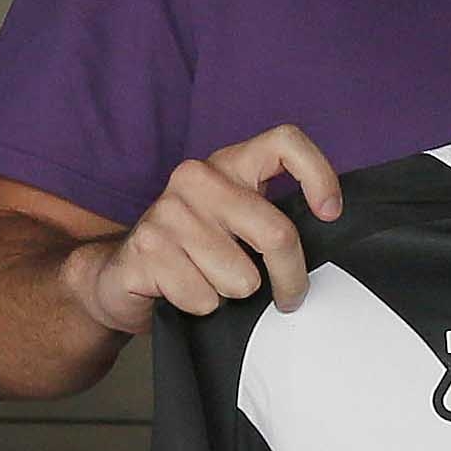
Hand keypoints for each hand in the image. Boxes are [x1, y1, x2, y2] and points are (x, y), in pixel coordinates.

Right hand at [66, 124, 343, 334]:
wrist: (119, 276)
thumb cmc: (193, 254)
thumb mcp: (237, 226)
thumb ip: (272, 222)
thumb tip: (325, 241)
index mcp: (229, 165)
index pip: (285, 142)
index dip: (318, 174)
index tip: (330, 214)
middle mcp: (197, 178)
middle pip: (275, 233)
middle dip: (290, 278)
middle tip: (288, 297)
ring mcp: (168, 211)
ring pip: (241, 277)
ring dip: (233, 294)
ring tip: (211, 282)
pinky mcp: (146, 248)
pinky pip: (204, 298)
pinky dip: (202, 307)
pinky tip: (182, 291)